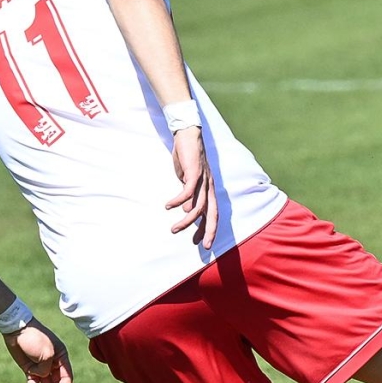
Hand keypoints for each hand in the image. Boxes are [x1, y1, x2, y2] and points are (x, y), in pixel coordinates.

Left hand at [5, 320, 71, 382]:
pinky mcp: (29, 368)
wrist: (16, 330)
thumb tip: (42, 377)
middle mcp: (53, 363)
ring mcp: (41, 366)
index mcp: (62, 358)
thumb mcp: (46, 354)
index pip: (67, 378)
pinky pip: (33, 381)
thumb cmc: (35, 338)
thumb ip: (47, 369)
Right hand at [166, 125, 218, 245]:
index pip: (212, 214)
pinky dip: (178, 201)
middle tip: (203, 246)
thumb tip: (186, 210)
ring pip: (198, 206)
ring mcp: (204, 180)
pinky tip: (168, 206)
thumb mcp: (187, 180)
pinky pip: (188, 191)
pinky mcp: (195, 172)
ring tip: (173, 229)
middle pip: (212, 213)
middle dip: (209, 231)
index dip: (208, 229)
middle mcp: (209, 187)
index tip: (200, 243)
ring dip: (186, 220)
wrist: (187, 136)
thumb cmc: (187, 159)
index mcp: (209, 190)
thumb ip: (189, 195)